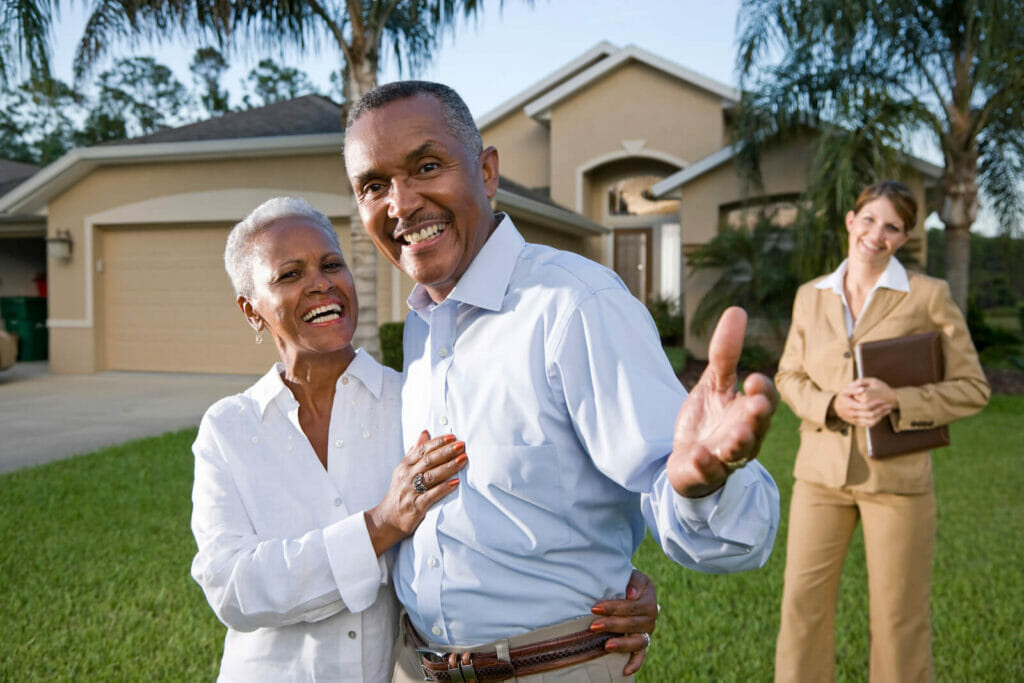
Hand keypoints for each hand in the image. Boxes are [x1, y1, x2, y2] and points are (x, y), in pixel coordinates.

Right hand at [364, 431, 466, 554]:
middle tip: (461, 446)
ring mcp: (410, 491)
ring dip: (448, 467)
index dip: (437, 442)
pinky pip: (431, 495)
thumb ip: (415, 452)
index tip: (452, 437)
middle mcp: (406, 476)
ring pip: (431, 476)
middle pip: (428, 461)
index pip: (422, 450)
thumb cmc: (400, 493)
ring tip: (463, 460)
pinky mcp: (415, 506)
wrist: (387, 519)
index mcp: (405, 466)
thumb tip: (425, 433)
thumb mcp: (404, 470)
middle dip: (446, 451)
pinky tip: (456, 482)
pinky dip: (444, 488)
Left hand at [590, 569, 657, 675]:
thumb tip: (630, 594)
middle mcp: (650, 619)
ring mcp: (646, 633)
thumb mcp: (633, 575)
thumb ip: (633, 582)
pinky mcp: (642, 644)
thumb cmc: (627, 582)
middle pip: (632, 624)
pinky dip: (635, 664)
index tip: (595, 608)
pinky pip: (641, 656)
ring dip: (622, 644)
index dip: (614, 608)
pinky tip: (625, 671)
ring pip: (638, 642)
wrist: (632, 590)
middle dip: (612, 625)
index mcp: (649, 601)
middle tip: (594, 626)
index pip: (631, 606)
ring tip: (606, 645)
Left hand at [666, 307, 777, 497]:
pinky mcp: (703, 473)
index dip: (762, 391)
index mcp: (749, 413)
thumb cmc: (710, 420)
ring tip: (735, 434)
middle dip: (757, 417)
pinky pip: (707, 471)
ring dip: (738, 443)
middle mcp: (744, 436)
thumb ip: (725, 353)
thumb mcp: (714, 383)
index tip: (753, 379)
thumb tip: (737, 310)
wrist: (687, 460)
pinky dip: (705, 465)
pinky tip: (698, 454)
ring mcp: (724, 458)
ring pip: (738, 453)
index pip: (764, 400)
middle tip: (756, 405)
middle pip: (757, 427)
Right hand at [832, 378, 896, 426]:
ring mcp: (855, 419)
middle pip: (870, 414)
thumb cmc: (842, 397)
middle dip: (881, 410)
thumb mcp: (845, 390)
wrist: (835, 408)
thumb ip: (854, 388)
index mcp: (850, 405)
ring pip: (870, 421)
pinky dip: (877, 421)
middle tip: (889, 405)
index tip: (882, 400)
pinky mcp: (857, 423)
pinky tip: (882, 415)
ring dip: (881, 416)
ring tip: (887, 411)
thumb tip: (863, 389)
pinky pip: (868, 424)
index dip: (875, 404)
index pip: (865, 406)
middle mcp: (852, 414)